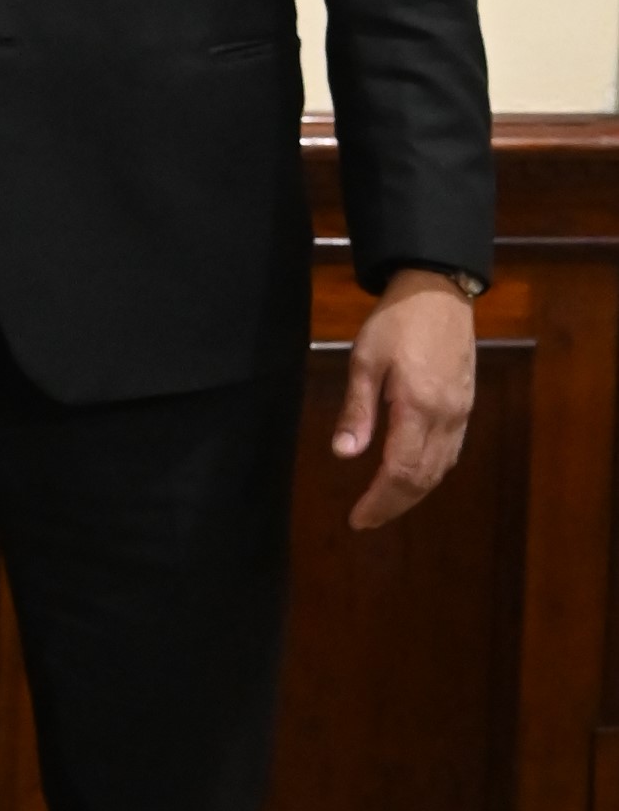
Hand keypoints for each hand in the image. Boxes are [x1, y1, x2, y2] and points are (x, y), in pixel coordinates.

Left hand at [331, 269, 476, 529]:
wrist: (439, 290)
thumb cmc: (396, 321)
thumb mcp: (365, 360)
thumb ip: (357, 411)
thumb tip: (344, 454)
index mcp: (418, 407)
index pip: (401, 471)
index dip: (379, 501)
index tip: (358, 519)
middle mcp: (446, 417)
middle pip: (423, 478)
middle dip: (394, 504)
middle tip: (366, 520)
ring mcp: (461, 413)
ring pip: (441, 469)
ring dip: (413, 493)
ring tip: (385, 505)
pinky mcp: (466, 405)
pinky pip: (451, 452)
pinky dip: (431, 473)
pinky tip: (413, 477)